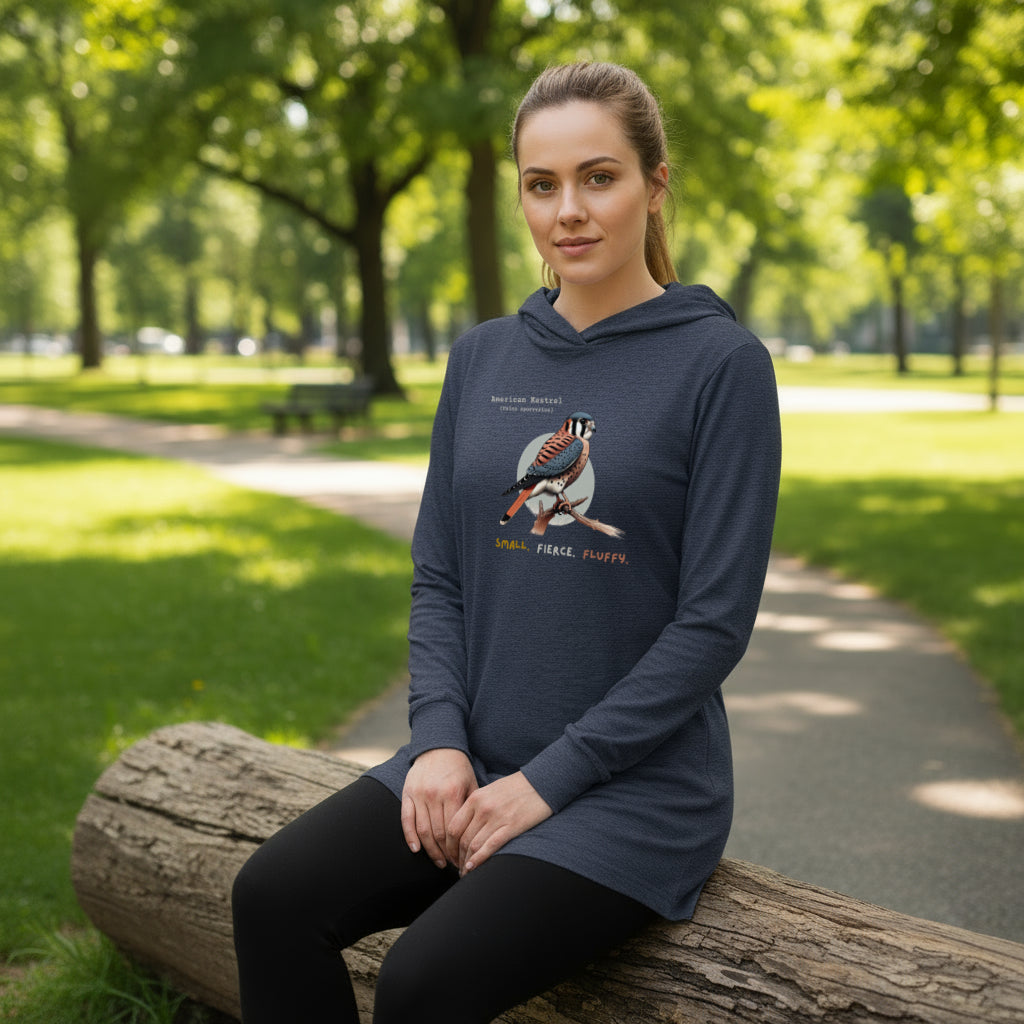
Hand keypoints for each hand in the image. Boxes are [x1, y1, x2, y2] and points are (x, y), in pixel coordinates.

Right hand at [401, 748, 477, 868]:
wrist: (438, 747)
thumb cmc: (458, 768)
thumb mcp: (471, 783)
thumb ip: (472, 806)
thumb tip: (478, 833)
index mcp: (452, 793)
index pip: (454, 829)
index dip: (458, 848)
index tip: (463, 859)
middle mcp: (434, 795)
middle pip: (438, 833)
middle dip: (445, 853)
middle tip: (452, 865)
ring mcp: (419, 795)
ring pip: (422, 830)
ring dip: (430, 850)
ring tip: (438, 862)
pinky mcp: (407, 793)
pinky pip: (406, 819)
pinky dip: (410, 836)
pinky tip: (417, 850)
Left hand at [447, 771, 551, 875]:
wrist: (541, 781)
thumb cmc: (516, 787)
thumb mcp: (491, 790)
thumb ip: (476, 805)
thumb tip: (465, 827)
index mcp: (475, 798)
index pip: (453, 826)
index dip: (449, 845)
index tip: (450, 855)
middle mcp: (483, 808)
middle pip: (461, 839)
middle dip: (456, 857)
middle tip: (456, 867)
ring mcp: (497, 817)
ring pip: (473, 845)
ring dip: (466, 862)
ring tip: (465, 872)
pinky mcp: (511, 826)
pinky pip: (490, 847)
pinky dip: (479, 860)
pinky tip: (473, 868)